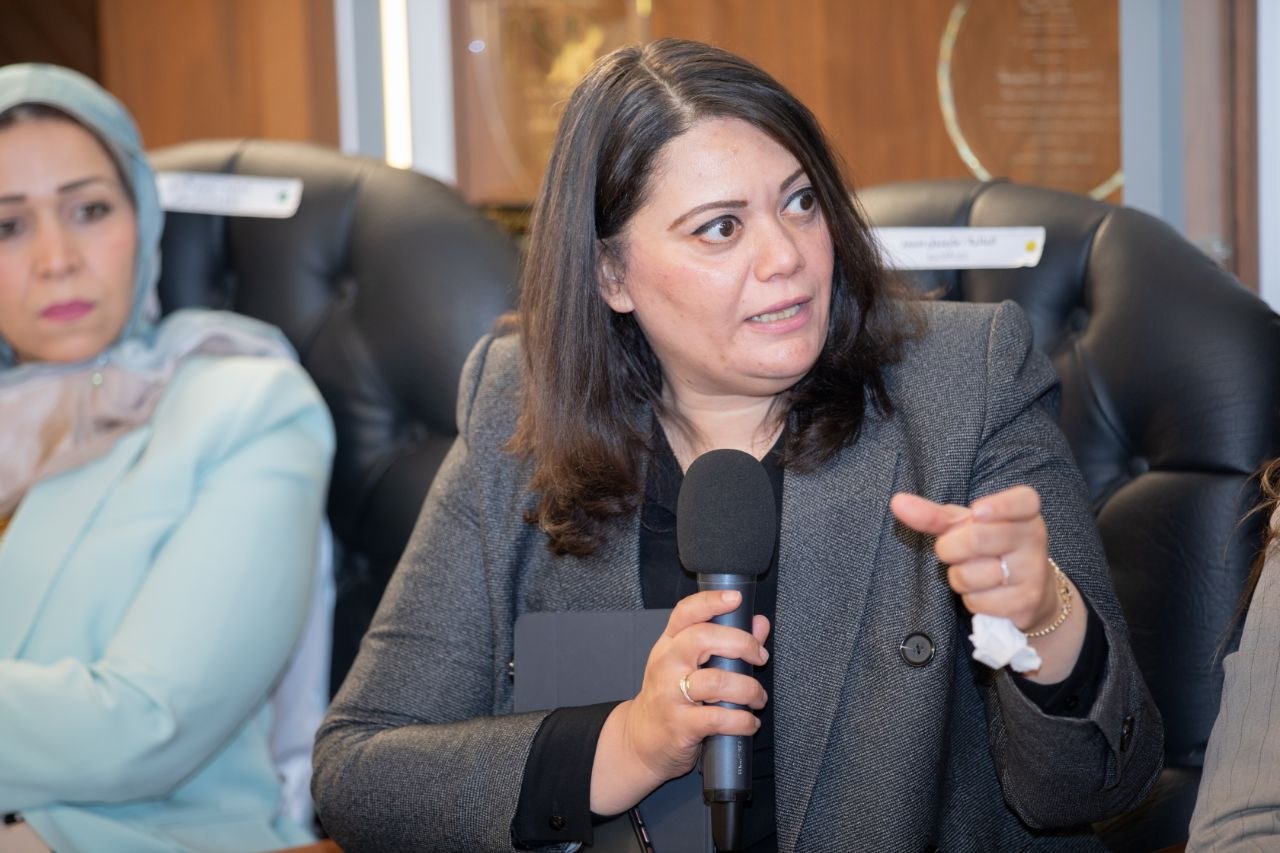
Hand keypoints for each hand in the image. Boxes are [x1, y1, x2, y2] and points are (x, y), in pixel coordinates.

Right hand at [590, 589, 769, 814]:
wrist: (641, 740)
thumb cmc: (671, 697)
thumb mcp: (690, 666)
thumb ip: (727, 643)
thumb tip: (759, 623)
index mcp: (668, 644)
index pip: (686, 613)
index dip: (711, 601)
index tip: (736, 598)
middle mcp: (666, 664)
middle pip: (703, 639)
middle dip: (741, 644)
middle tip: (759, 657)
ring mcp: (670, 695)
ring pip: (716, 681)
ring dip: (748, 689)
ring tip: (758, 698)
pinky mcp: (679, 725)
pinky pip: (717, 718)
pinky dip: (742, 721)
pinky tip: (749, 722)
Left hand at [890, 485, 1085, 680]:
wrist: (1031, 595)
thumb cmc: (991, 551)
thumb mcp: (966, 528)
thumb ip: (933, 515)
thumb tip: (897, 502)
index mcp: (1025, 513)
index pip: (1024, 501)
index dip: (1000, 506)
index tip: (977, 511)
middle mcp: (1035, 538)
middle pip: (977, 539)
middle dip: (950, 549)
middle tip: (956, 552)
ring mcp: (1033, 571)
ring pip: (972, 574)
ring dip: (960, 578)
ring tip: (977, 574)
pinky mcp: (1026, 602)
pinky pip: (978, 601)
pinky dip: (971, 600)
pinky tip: (988, 594)